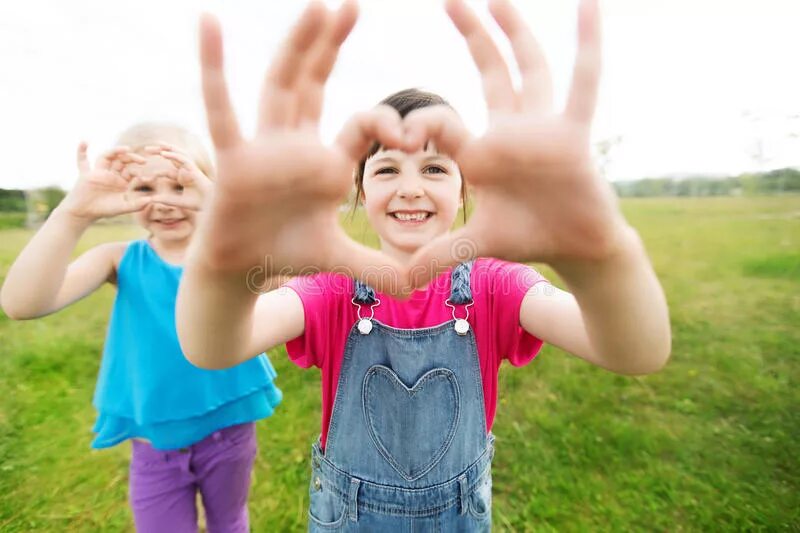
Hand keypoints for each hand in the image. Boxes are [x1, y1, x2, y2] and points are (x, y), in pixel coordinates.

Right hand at [59, 143, 148, 220]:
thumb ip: (136, 205)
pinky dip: (81, 151)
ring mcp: (100, 172)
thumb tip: (150, 200)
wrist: (85, 212)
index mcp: (122, 181)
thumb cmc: (105, 210)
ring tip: (126, 149)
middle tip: (143, 161)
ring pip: (108, 157)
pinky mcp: (87, 173)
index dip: (140, 173)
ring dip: (115, 151)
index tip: (150, 177)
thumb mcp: (123, 207)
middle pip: (122, 161)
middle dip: (132, 158)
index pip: (133, 172)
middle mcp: (113, 174)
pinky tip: (84, 141)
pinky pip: (82, 161)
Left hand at [142, 143, 212, 210]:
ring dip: (167, 149)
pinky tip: (163, 154)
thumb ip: (167, 200)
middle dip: (160, 152)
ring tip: (156, 145)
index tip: (144, 176)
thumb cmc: (199, 203)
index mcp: (182, 178)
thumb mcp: (179, 202)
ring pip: (178, 154)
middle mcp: (186, 171)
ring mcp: (190, 168)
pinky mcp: (194, 169)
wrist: (212, 204)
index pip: (168, 171)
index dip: (157, 172)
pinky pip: (183, 159)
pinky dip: (173, 156)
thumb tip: (152, 199)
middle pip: (172, 157)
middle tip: (146, 149)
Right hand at [197, 1, 407, 290]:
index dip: (386, 123)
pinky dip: (215, 68)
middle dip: (331, 46)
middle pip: (316, 85)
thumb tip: (416, 286)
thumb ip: (375, 267)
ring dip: (296, 46)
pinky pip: (221, 109)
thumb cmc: (286, 252)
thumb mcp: (337, 257)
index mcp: (326, 162)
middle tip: (350, 4)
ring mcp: (263, 147)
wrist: (241, 270)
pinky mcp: (233, 159)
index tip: (409, 134)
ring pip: (280, 87)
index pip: (361, 125)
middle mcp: (296, 145)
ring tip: (315, 6)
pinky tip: (209, 25)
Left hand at [404, 0, 629, 284]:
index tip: (397, 135)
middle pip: (489, 72)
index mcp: (481, 152)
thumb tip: (404, 283)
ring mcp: (543, 127)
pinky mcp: (574, 133)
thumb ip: (442, 255)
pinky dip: (588, 42)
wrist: (576, 247)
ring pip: (529, 67)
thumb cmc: (529, 237)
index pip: (441, 122)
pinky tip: (589, 2)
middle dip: (472, 36)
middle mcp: (510, 130)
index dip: (419, 124)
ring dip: (515, 30)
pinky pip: (585, 81)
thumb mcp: (479, 244)